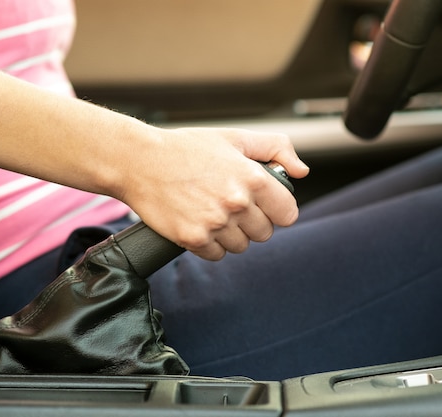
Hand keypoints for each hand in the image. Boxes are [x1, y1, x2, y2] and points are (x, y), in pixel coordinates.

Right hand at [120, 126, 308, 259]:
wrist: (138, 161)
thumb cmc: (187, 148)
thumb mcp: (235, 138)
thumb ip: (276, 149)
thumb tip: (302, 171)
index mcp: (254, 179)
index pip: (288, 214)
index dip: (277, 209)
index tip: (264, 205)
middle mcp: (237, 204)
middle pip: (265, 233)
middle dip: (252, 221)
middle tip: (231, 204)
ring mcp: (215, 224)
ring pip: (241, 246)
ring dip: (231, 234)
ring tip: (212, 211)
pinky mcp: (193, 239)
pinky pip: (217, 255)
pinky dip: (210, 244)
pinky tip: (199, 223)